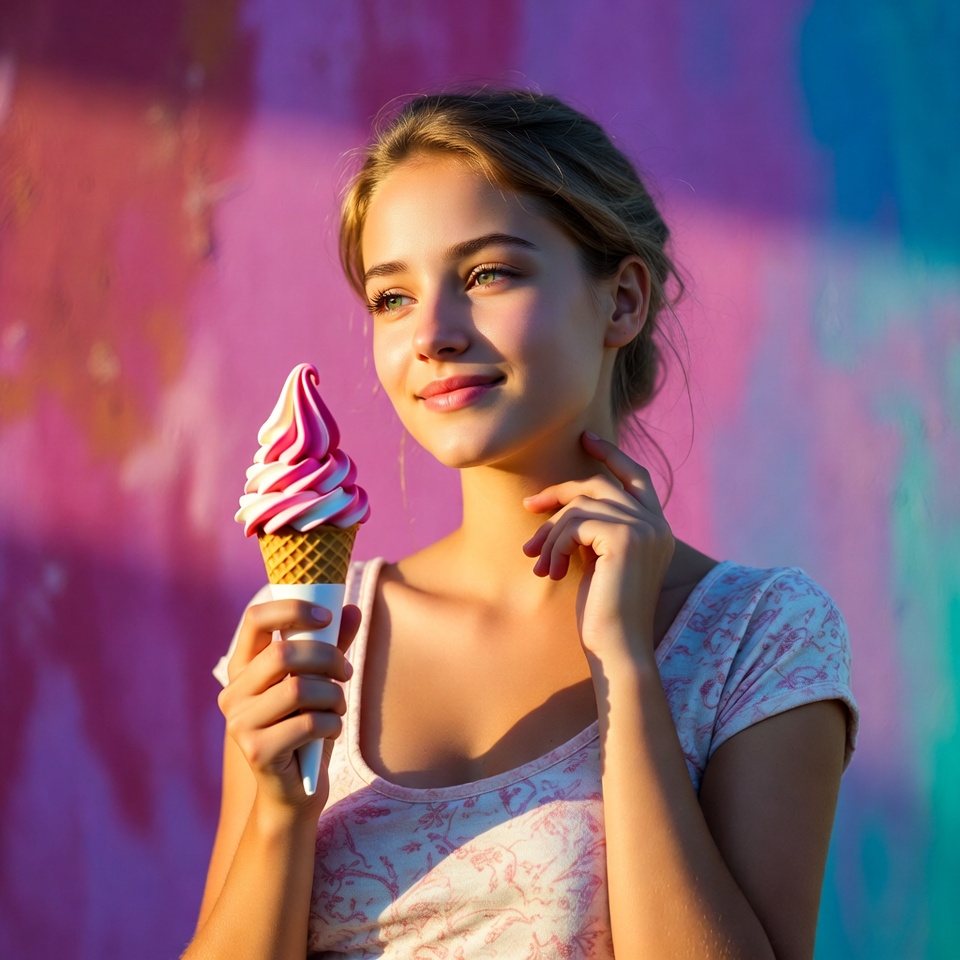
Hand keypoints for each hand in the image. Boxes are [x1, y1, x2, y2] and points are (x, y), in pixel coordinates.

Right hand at [217, 599, 361, 812]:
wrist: (294, 794)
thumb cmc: (306, 730)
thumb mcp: (319, 683)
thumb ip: (331, 646)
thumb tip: (352, 609)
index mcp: (243, 669)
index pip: (255, 618)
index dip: (292, 610)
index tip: (326, 617)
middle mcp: (232, 693)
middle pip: (283, 653)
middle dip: (327, 658)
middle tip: (346, 672)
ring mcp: (239, 723)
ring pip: (299, 688)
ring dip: (333, 696)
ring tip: (338, 707)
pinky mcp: (256, 751)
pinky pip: (308, 723)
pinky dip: (333, 724)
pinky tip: (331, 732)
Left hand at [522, 432, 674, 663]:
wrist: (616, 648)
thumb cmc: (603, 614)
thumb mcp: (597, 562)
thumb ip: (592, 530)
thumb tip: (561, 508)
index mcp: (656, 528)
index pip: (635, 475)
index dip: (610, 454)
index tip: (585, 438)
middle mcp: (656, 523)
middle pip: (598, 485)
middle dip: (558, 494)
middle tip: (528, 507)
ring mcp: (644, 528)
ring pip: (581, 506)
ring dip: (550, 533)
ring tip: (538, 562)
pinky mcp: (625, 538)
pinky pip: (575, 523)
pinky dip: (554, 544)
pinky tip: (551, 570)